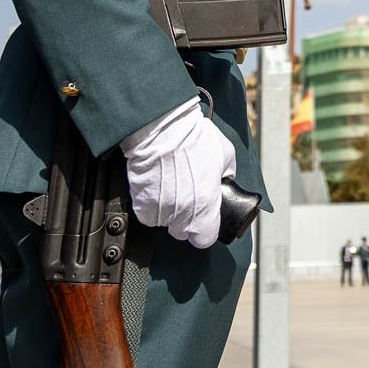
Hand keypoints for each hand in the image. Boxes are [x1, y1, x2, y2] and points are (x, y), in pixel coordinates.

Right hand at [122, 95, 237, 247]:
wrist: (161, 128)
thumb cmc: (194, 137)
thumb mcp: (226, 154)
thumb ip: (227, 174)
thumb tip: (226, 181)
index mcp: (206, 205)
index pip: (205, 239)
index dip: (205, 231)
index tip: (204, 222)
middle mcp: (182, 213)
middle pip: (182, 233)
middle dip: (185, 221)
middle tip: (187, 201)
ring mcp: (159, 210)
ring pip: (163, 223)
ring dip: (167, 212)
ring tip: (169, 190)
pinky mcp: (141, 202)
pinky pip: (146, 214)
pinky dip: (149, 206)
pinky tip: (155, 189)